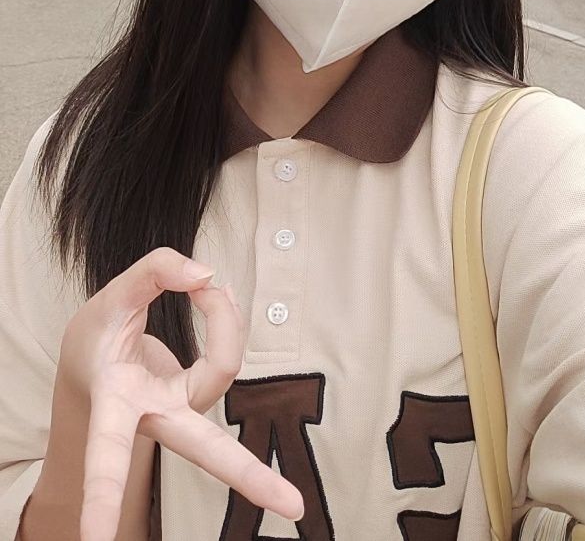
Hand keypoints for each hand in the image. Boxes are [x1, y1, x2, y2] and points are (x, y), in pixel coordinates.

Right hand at [57, 246, 303, 540]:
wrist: (90, 358)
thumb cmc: (96, 339)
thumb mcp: (110, 299)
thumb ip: (153, 273)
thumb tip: (207, 275)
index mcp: (114, 405)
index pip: (107, 454)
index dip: (102, 496)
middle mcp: (154, 415)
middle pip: (205, 449)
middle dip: (250, 478)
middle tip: (296, 508)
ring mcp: (182, 407)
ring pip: (222, 370)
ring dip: (227, 322)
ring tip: (210, 287)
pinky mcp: (198, 392)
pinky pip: (225, 349)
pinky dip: (225, 316)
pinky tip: (213, 293)